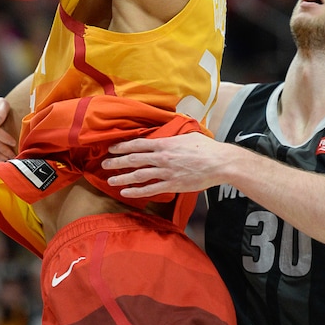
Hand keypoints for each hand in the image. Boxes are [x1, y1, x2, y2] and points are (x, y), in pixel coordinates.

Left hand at [102, 131, 226, 197]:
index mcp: (165, 143)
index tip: (112, 148)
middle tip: (105, 164)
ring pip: (139, 175)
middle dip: (117, 162)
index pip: (138, 144)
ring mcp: (166, 172)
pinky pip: (150, 189)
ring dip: (122, 177)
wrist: (219, 162)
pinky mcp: (172, 185)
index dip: (123, 146)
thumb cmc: (206, 147)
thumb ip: (173, 136)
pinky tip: (126, 192)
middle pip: (134, 159)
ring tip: (110, 180)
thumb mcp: (186, 135)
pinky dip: (136, 191)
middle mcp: (162, 157)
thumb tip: (165, 132)